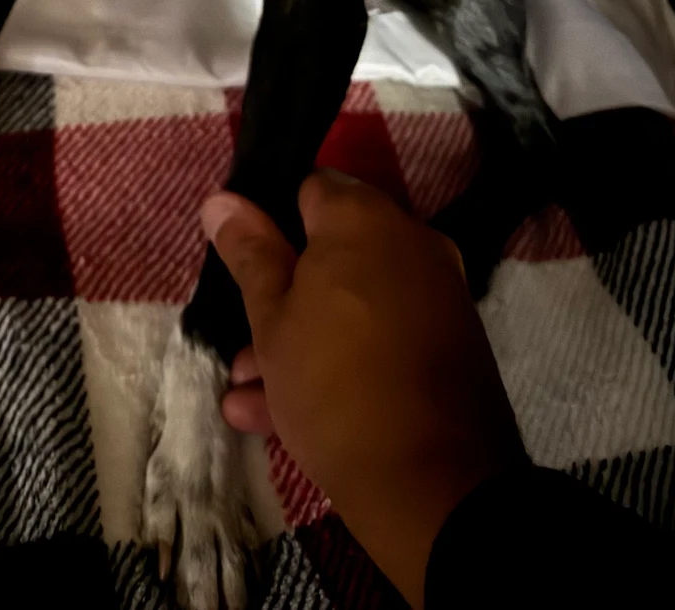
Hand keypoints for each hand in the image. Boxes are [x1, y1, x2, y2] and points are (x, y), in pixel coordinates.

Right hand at [202, 173, 522, 609]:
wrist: (433, 485)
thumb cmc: (334, 384)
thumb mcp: (271, 320)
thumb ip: (249, 253)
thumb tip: (223, 199)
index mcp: (365, 219)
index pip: (308, 188)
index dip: (268, 220)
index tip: (240, 264)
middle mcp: (411, 243)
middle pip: (332, 252)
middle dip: (281, 294)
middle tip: (241, 340)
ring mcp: (437, 297)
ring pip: (353, 304)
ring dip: (302, 338)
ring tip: (248, 390)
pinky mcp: (451, 348)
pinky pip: (383, 339)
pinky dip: (342, 361)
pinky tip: (284, 413)